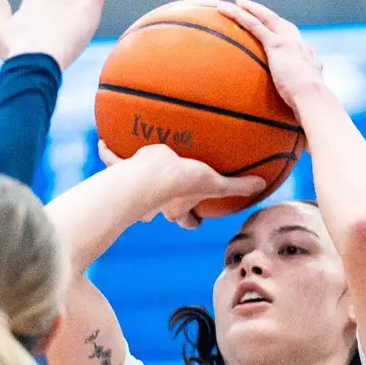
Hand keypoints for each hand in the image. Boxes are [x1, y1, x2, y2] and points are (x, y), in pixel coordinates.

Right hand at [98, 142, 263, 229]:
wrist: (150, 174)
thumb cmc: (182, 182)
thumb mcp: (213, 182)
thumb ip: (237, 185)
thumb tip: (262, 185)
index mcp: (177, 207)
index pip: (186, 220)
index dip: (191, 220)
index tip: (195, 218)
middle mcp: (156, 201)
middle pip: (158, 209)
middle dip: (160, 208)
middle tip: (166, 198)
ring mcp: (139, 186)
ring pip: (134, 188)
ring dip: (133, 181)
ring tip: (133, 170)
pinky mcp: (125, 168)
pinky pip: (114, 161)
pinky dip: (108, 153)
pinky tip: (103, 143)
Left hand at [218, 0, 324, 108]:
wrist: (315, 99)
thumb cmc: (313, 110)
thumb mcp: (307, 109)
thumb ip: (301, 112)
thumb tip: (299, 130)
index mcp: (310, 61)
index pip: (297, 45)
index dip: (288, 39)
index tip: (280, 38)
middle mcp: (301, 46)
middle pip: (283, 25)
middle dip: (269, 17)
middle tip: (257, 11)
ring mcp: (289, 43)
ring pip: (267, 19)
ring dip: (253, 9)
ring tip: (239, 3)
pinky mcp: (276, 45)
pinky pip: (254, 26)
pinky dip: (238, 16)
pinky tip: (223, 10)